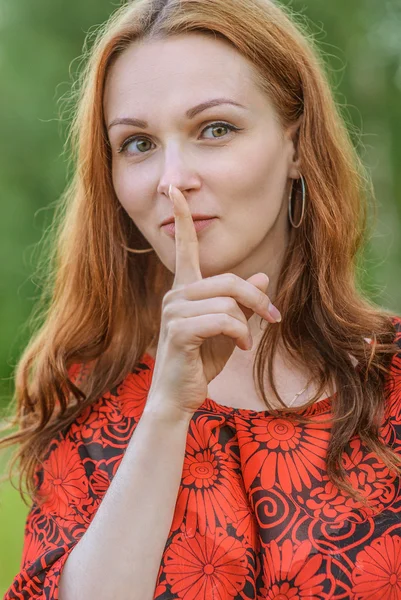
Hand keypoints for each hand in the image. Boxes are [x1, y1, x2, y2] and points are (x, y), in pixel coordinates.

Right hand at [145, 185, 281, 418]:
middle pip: (229, 280)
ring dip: (246, 324)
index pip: (184, 247)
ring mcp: (174, 312)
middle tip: (274, 317)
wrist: (180, 396)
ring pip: (229, 302)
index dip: (182, 218)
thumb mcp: (228, 327)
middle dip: (257, 301)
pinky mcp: (179, 331)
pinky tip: (240, 347)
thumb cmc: (201, 360)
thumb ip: (241, 302)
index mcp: (185, 288)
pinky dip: (239, 334)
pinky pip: (224, 320)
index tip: (175, 191)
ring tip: (244, 340)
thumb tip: (261, 277)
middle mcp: (176, 294)